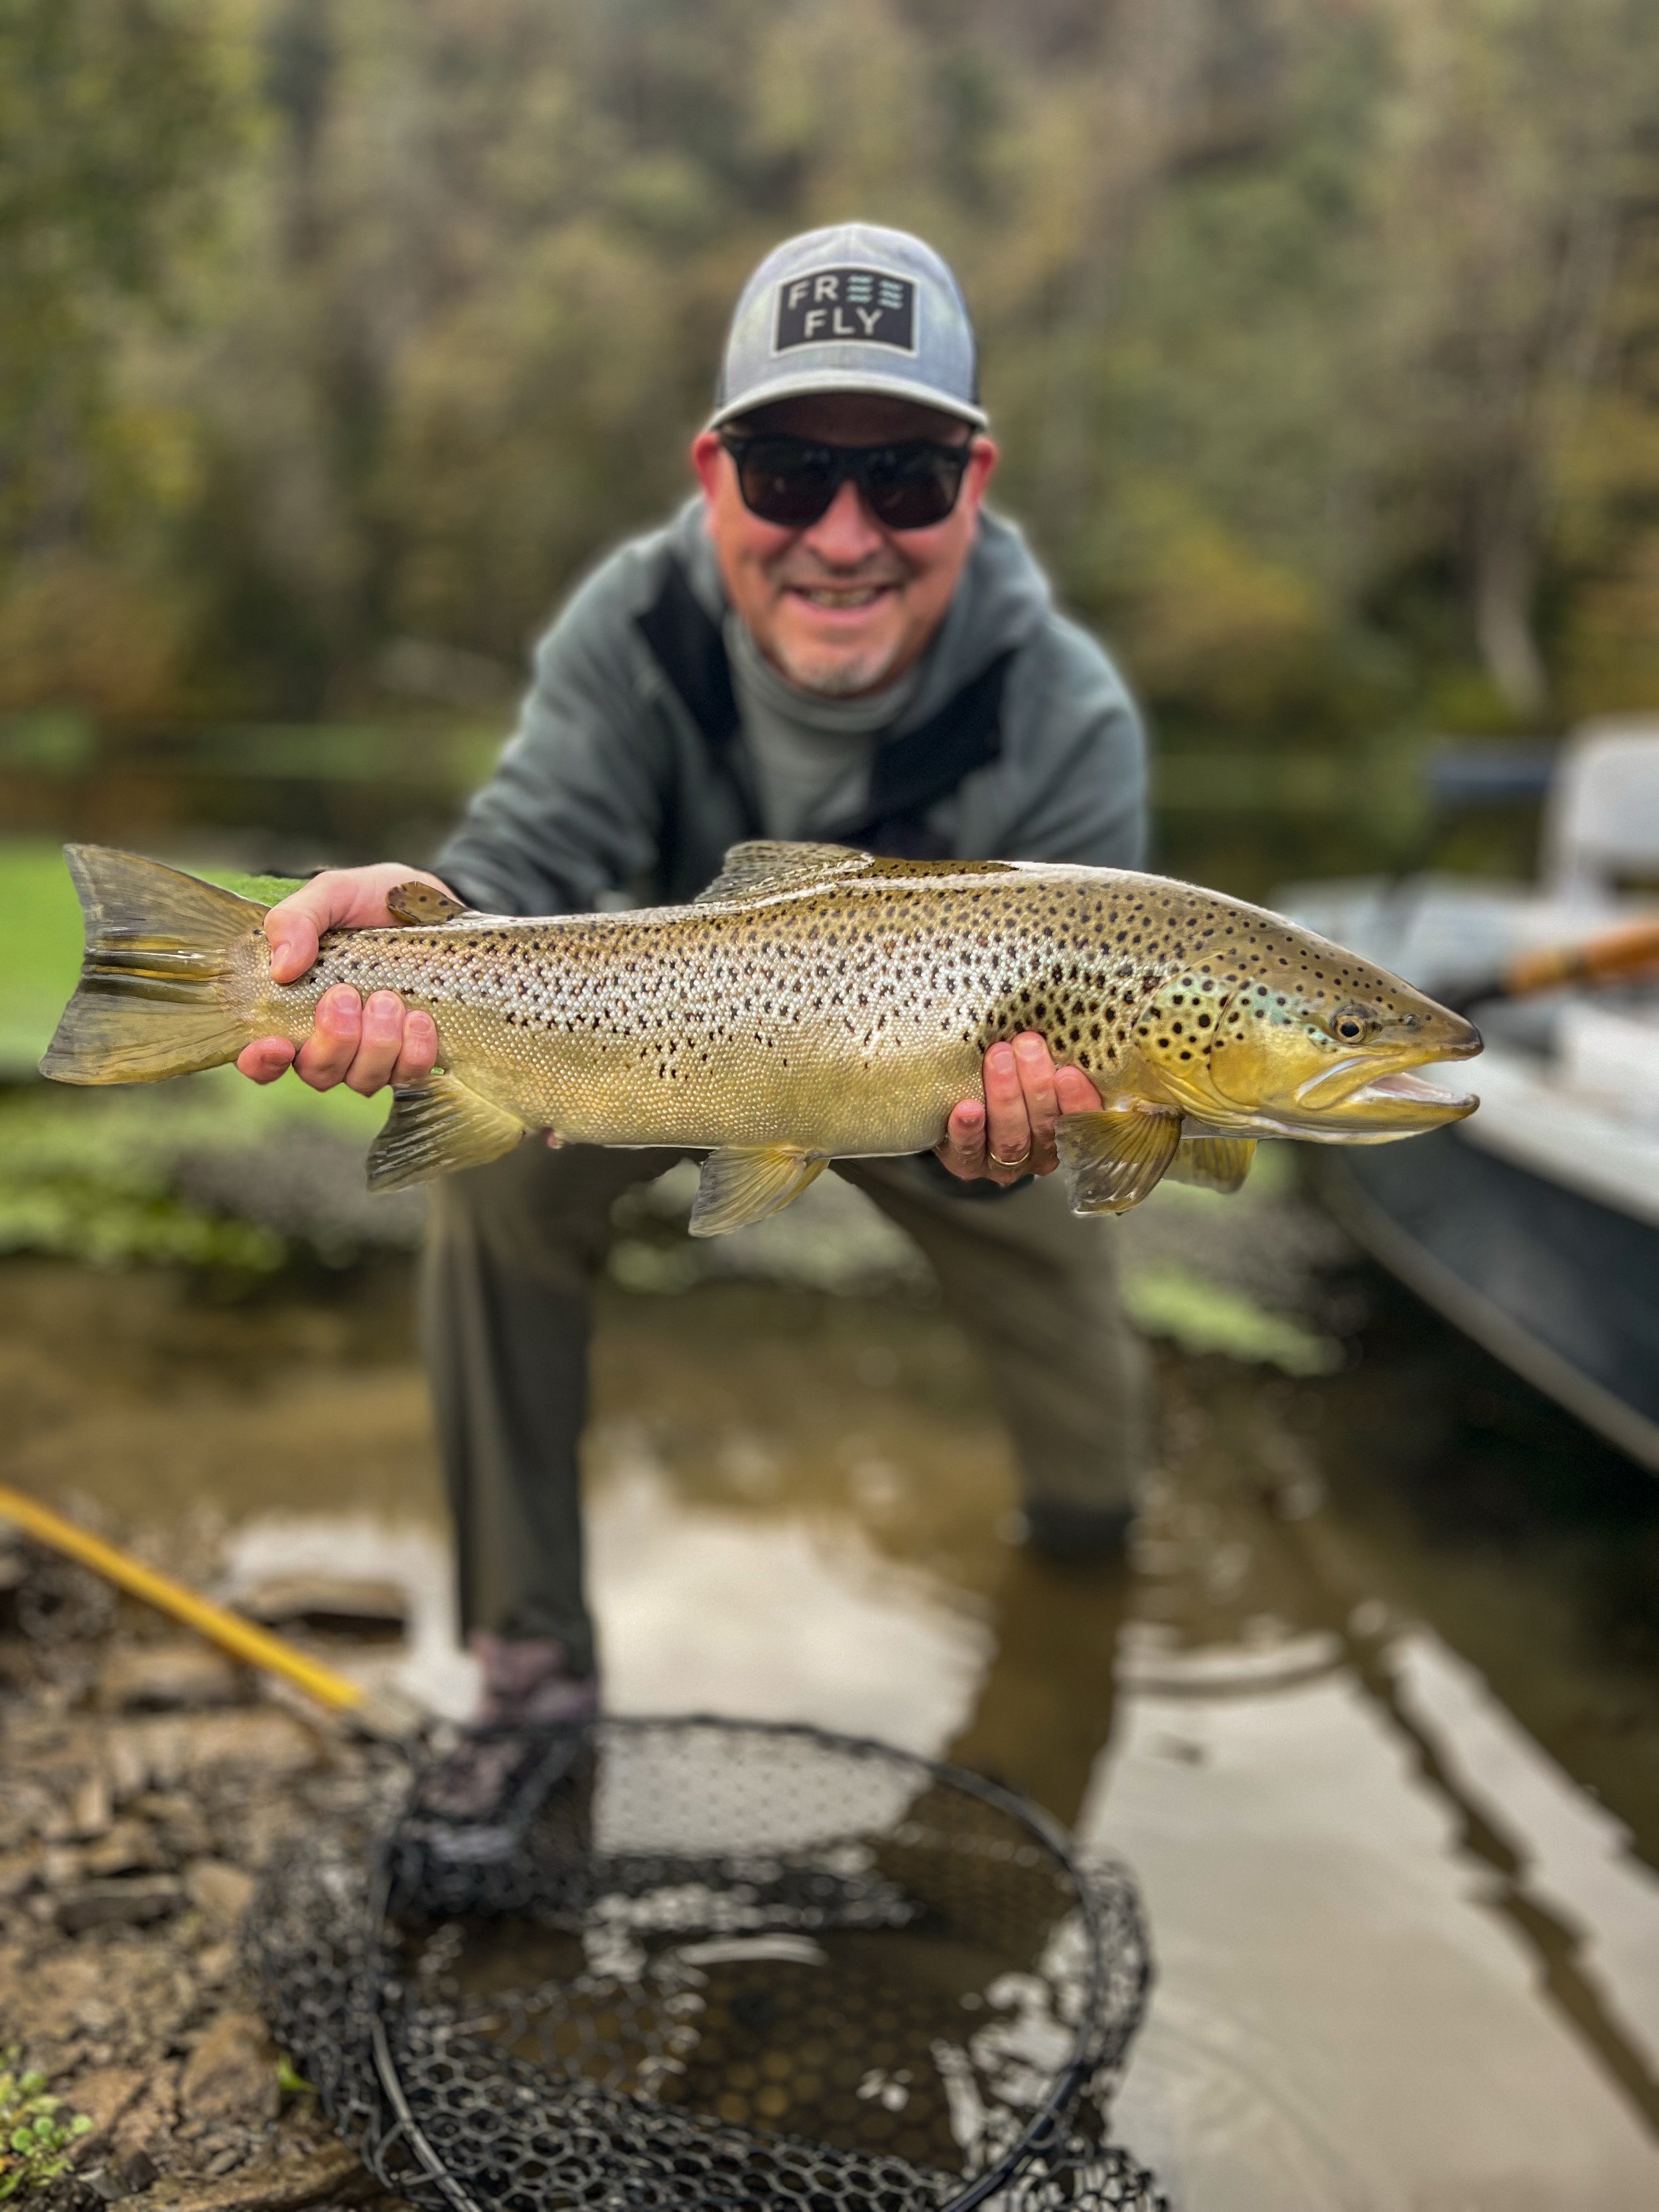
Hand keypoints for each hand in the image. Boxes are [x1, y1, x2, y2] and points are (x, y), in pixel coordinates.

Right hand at [235, 863, 450, 1094]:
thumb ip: (297, 920)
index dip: (262, 1063)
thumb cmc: (374, 900)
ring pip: (363, 1080)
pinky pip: (410, 1074)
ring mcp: (375, 1053)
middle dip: (333, 1040)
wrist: (436, 904)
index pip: (263, 1059)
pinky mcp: (415, 1054)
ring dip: (375, 1044)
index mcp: (296, 1006)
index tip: (277, 1044)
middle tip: (347, 995)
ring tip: (389, 999)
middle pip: (318, 1072)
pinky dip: (413, 1051)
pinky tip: (419, 1018)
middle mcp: (332, 1040)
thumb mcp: (333, 894)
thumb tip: (280, 969)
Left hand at [935, 1032, 1102, 1184]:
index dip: (1078, 1102)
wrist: (954, 1098)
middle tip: (1028, 1045)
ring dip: (1006, 1098)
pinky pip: (969, 1151)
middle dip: (1037, 1086)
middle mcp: (1040, 1152)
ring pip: (1011, 1138)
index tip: (1070, 1073)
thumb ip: (1050, 1056)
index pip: (1083, 1122)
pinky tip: (966, 1108)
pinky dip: (968, 1130)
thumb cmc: (1011, 1073)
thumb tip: (1065, 1019)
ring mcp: (1003, 1163)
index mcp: (1067, 1131)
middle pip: (1044, 1127)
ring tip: (999, 1059)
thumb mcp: (1035, 1065)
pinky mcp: (967, 1164)